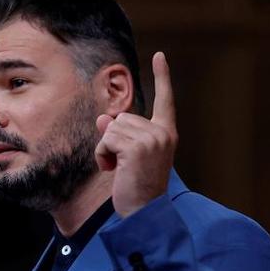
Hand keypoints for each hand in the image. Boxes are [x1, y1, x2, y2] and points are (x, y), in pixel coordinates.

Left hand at [95, 51, 177, 216]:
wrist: (144, 214)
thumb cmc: (137, 189)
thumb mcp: (129, 157)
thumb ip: (119, 135)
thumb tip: (103, 118)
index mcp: (166, 134)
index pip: (165, 100)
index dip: (162, 77)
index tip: (160, 56)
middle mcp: (162, 133)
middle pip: (122, 118)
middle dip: (114, 141)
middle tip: (125, 166)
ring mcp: (151, 139)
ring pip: (111, 128)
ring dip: (107, 150)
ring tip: (121, 170)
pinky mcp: (136, 147)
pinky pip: (106, 140)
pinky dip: (103, 156)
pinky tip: (115, 171)